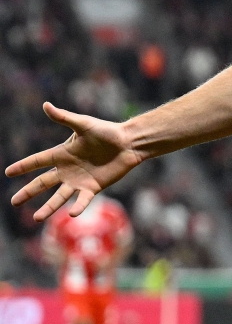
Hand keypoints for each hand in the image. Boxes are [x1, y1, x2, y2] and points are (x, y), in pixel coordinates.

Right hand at [4, 102, 142, 221]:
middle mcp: (67, 169)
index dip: (23, 166)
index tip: (8, 172)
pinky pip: (83, 200)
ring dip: (48, 207)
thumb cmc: (107, 131)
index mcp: (62, 154)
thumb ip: (64, 118)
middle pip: (43, 183)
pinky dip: (78, 207)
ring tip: (37, 218)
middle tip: (14, 202)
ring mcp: (79, 180)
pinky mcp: (93, 187)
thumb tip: (46, 105)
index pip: (38, 161)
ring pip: (59, 196)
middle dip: (28, 192)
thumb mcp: (83, 124)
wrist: (128, 143)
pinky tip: (71, 214)